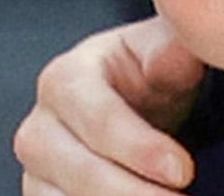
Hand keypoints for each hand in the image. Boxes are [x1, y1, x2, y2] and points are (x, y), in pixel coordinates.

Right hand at [15, 17, 204, 195]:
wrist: (138, 105)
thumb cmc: (150, 76)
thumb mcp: (165, 53)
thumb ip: (172, 51)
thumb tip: (186, 43)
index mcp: (66, 79)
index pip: (101, 120)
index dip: (141, 149)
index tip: (182, 170)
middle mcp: (40, 127)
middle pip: (82, 171)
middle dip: (135, 191)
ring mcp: (37, 170)